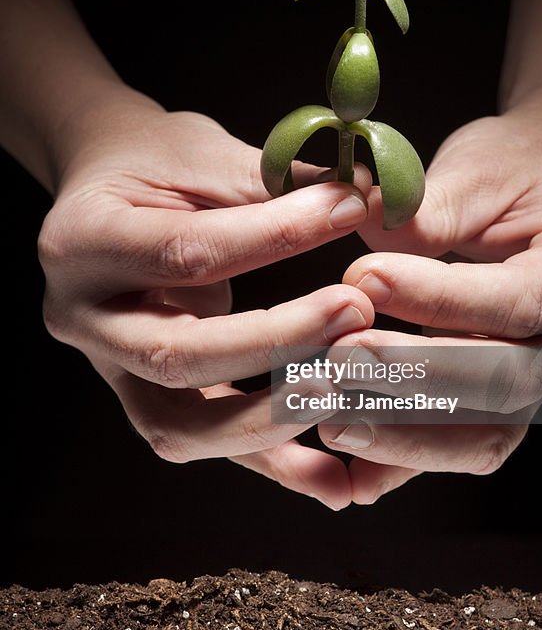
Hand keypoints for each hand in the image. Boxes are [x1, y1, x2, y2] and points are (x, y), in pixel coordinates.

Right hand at [38, 94, 373, 508]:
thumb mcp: (204, 153)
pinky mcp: (146, 397)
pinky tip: (333, 477)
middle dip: (274, 345)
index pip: (186, 252)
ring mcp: (108, 369)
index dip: (274, 238)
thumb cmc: (158, 162)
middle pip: (175, 357)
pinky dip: (271, 462)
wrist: (110, 190)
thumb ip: (277, 180)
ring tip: (349, 388)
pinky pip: (208, 441)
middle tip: (354, 313)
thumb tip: (372, 193)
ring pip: (181, 426)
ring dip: (272, 418)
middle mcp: (82, 317)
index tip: (348, 213)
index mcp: (83, 241)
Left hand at [319, 109, 541, 501]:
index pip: (521, 303)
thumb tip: (363, 254)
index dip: (438, 300)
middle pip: (508, 385)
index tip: (364, 278)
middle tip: (338, 358)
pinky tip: (343, 456)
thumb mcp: (479, 168)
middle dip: (417, 379)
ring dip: (406, 435)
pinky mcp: (503, 403)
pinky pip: (457, 445)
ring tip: (329, 415)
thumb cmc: (516, 168)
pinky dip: (402, 458)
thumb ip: (428, 211)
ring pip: (487, 437)